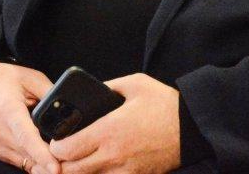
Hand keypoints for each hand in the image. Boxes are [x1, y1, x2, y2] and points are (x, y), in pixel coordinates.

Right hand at [0, 60, 59, 173]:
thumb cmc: (2, 79)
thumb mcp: (29, 77)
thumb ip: (49, 93)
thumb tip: (70, 108)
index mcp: (9, 111)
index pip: (26, 138)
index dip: (42, 155)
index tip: (55, 169)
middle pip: (29, 157)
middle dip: (50, 164)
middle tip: (72, 164)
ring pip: (25, 164)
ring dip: (42, 166)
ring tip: (62, 162)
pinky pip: (19, 162)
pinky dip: (33, 162)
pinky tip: (45, 158)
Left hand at [49, 73, 180, 173]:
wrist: (192, 129)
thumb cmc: (164, 104)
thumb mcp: (134, 83)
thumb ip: (107, 86)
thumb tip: (92, 91)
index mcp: (108, 130)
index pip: (67, 150)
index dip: (55, 147)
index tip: (56, 140)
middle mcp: (113, 155)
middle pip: (72, 171)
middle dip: (62, 163)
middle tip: (62, 152)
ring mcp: (125, 171)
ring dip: (79, 171)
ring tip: (78, 159)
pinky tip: (100, 164)